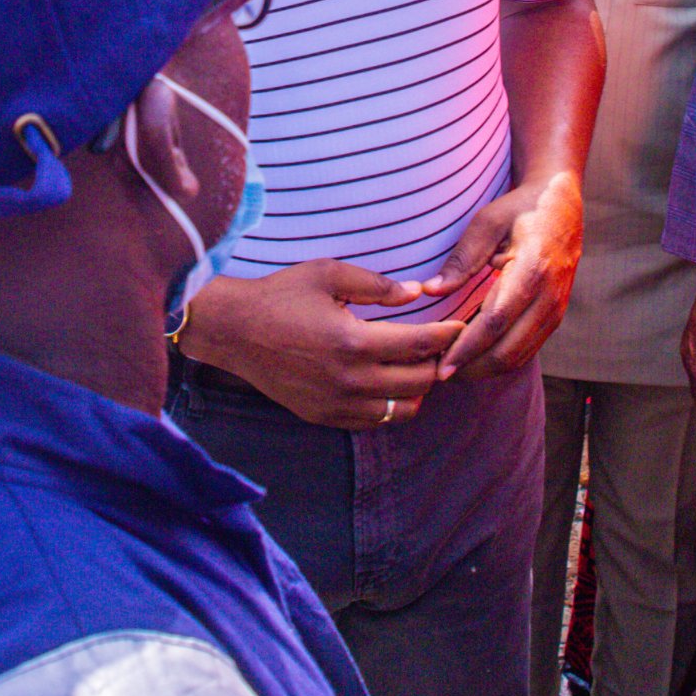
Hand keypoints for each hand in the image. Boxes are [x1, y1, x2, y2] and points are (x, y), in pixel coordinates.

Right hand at [180, 262, 457, 430]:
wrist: (234, 331)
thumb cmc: (281, 296)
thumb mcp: (329, 275)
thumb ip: (377, 285)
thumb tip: (418, 293)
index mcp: (355, 342)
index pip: (422, 345)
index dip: (449, 334)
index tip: (460, 325)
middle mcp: (350, 381)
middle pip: (420, 382)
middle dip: (438, 362)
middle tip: (443, 345)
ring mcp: (337, 404)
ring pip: (402, 410)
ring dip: (417, 389)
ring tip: (418, 366)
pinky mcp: (324, 417)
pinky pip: (374, 421)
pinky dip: (390, 406)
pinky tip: (389, 383)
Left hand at [424, 171, 582, 379]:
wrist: (561, 206)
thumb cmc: (519, 210)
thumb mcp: (487, 223)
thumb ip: (461, 260)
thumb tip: (430, 290)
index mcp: (532, 270)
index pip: (495, 322)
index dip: (466, 347)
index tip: (440, 364)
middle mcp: (549, 297)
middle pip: (508, 349)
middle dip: (471, 367)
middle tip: (438, 372)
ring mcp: (556, 310)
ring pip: (519, 356)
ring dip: (484, 369)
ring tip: (452, 368)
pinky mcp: (556, 317)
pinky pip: (527, 350)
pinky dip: (500, 361)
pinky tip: (475, 358)